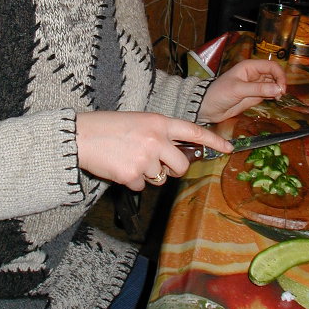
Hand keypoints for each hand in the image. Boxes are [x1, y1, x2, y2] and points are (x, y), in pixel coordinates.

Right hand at [76, 110, 232, 190]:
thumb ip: (158, 134)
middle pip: (181, 165)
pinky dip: (130, 181)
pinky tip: (118, 167)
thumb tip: (173, 153)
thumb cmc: (107, 127)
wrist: (80, 136)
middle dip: (173, 169)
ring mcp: (145, 159)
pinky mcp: (132, 175)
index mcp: (158, 122)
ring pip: (160, 178)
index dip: (213, 140)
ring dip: (147, 174)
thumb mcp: (138, 121)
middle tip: (158, 165)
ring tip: (128, 159)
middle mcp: (156, 140)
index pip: (193, 131)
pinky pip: (140, 186)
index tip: (228, 148)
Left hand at [198, 59, 286, 124]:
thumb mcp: (238, 89)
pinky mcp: (256, 96)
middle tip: (281, 95)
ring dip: (278, 90)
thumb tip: (279, 89)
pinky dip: (274, 96)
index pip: (271, 66)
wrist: (208, 107)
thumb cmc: (219, 93)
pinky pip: (269, 93)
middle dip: (280, 83)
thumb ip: (258, 89)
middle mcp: (254, 74)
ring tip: (278, 99)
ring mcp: (256, 85)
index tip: (282, 88)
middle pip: (275, 74)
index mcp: (249, 67)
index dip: (279, 75)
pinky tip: (275, 100)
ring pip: (273, 84)